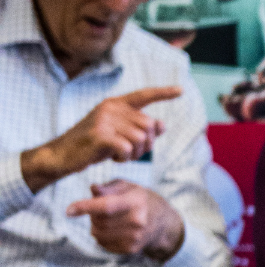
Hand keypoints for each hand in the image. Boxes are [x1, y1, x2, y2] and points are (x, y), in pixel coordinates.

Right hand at [21, 87, 181, 192]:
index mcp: (116, 104)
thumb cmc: (94, 145)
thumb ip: (140, 129)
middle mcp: (111, 107)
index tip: (181, 90)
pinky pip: (128, 149)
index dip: (163, 93)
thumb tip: (162, 124)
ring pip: (141, 139)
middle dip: (146, 144)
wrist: (64, 155)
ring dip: (135, 153)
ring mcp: (104, 120)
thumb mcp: (119, 135)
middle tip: (130, 151)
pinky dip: (125, 158)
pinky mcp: (100, 135)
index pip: (144, 95)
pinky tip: (113, 158)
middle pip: (149, 126)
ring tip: (119, 154)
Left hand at [66, 179, 183, 259]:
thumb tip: (93, 189)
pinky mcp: (130, 249)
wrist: (165, 225)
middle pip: (99, 221)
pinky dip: (101, 237)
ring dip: (95, 226)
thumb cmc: (143, 201)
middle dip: (91, 215)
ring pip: (98, 234)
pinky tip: (111, 230)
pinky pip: (103, 244)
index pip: (106, 207)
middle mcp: (136, 222)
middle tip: (98, 210)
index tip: (69, 210)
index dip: (85, 207)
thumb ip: (109, 187)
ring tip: (105, 220)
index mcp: (135, 203)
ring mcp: (134, 238)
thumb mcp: (129, 187)